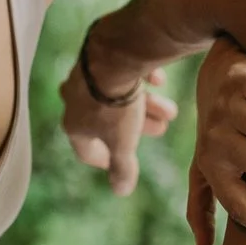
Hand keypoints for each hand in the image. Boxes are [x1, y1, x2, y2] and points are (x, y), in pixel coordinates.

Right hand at [60, 32, 176, 198]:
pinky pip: (121, 69)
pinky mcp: (98, 53)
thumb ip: (122, 167)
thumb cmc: (115, 103)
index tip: (120, 163)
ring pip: (118, 95)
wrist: (115, 54)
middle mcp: (74, 99)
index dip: (104, 160)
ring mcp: (86, 75)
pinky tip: (157, 80)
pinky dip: (140, 78)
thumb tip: (121, 191)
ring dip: (146, 105)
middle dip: (138, 127)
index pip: (85, 149)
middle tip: (162, 129)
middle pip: (109, 120)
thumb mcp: (123, 141)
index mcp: (75, 123)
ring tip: (171, 110)